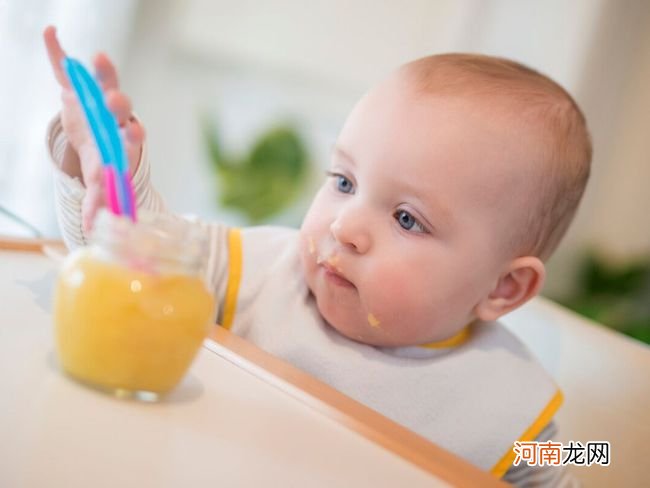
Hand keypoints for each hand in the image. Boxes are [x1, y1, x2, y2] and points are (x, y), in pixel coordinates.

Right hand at [43, 25, 144, 231]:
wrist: (95, 134)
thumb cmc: (102, 158)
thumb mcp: (99, 180)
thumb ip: (97, 201)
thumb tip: (91, 228)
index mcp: (122, 139)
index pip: (132, 136)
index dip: (134, 133)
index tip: (136, 131)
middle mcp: (115, 116)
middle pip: (121, 108)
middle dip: (119, 104)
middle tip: (117, 99)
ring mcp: (97, 96)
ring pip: (105, 81)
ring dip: (103, 71)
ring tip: (98, 58)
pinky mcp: (77, 84)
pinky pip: (65, 66)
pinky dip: (57, 51)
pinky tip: (51, 34)